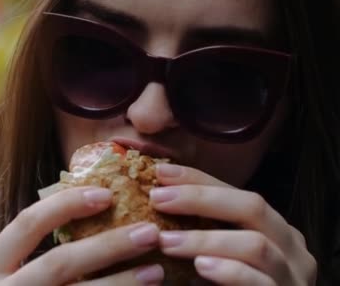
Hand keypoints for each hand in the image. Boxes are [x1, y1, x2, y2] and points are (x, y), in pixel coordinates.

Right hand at [0, 186, 164, 284]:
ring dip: (121, 283)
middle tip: (149, 232)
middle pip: (60, 263)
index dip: (66, 204)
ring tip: (155, 271)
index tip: (106, 193)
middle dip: (108, 245)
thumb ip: (35, 252)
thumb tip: (98, 208)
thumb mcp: (9, 275)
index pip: (28, 223)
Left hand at [151, 164, 316, 284]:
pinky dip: (228, 271)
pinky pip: (259, 281)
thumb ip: (202, 229)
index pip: (236, 192)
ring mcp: (291, 275)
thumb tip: (160, 195)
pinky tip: (201, 266)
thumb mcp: (217, 255)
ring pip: (255, 245)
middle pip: (252, 207)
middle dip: (200, 198)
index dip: (197, 179)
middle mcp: (290, 247)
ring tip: (167, 241)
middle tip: (157, 199)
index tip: (160, 173)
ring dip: (205, 239)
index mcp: (273, 229)